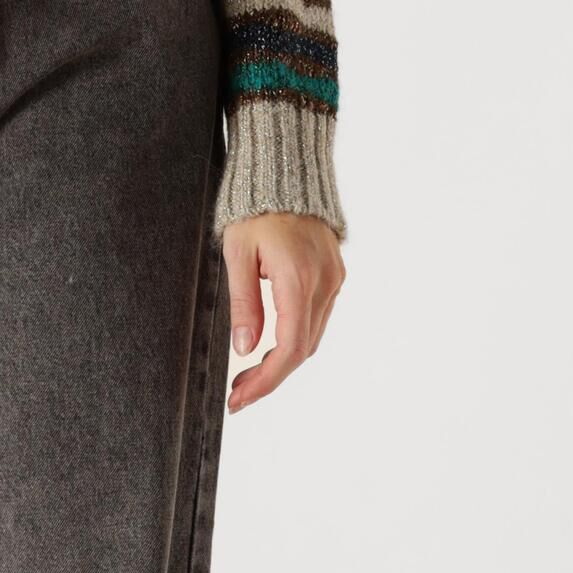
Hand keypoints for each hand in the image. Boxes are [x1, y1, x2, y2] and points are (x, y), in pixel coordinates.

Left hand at [221, 213, 344, 412]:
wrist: (286, 173)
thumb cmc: (256, 208)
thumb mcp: (237, 254)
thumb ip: (243, 304)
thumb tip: (245, 348)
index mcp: (297, 278)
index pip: (289, 347)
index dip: (266, 381)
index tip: (241, 399)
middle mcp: (323, 282)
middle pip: (303, 349)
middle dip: (270, 377)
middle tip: (239, 393)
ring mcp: (334, 279)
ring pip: (312, 337)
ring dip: (283, 360)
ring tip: (248, 374)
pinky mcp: (335, 275)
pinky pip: (317, 318)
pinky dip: (295, 338)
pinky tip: (271, 344)